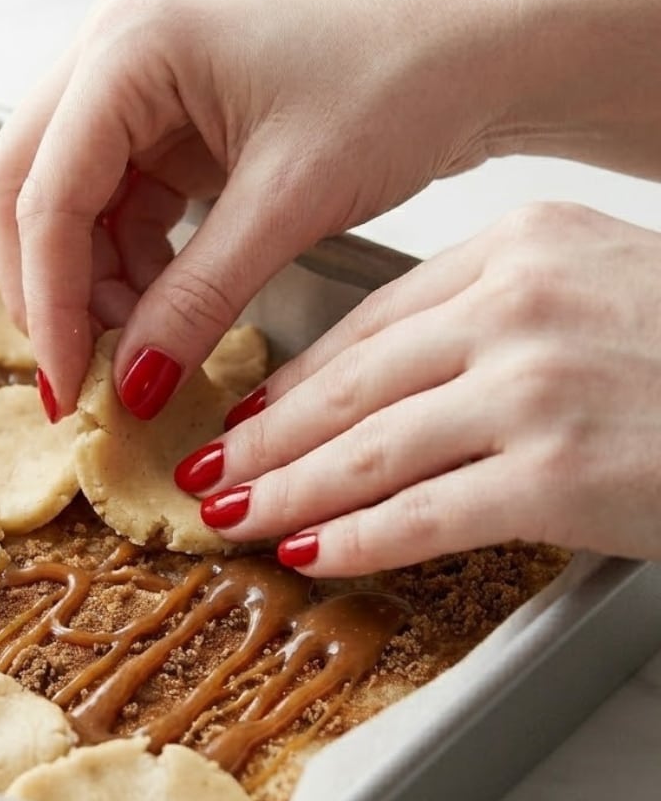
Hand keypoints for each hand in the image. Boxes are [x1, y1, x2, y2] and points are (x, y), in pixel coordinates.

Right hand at [0, 0, 512, 417]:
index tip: (71, 389)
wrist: (472, 53)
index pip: (45, 193)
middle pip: (24, 190)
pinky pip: (112, 205)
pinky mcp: (160, 119)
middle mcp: (110, 51)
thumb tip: (132, 385)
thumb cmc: (399, 85)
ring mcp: (131, 84)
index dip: (49, 302)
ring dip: (89, 283)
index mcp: (129, 45)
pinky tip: (162, 308)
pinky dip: (126, 265)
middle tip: (85, 376)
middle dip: (50, 289)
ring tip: (142, 347)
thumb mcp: (289, 203)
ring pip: (62, 204)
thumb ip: (197, 297)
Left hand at [175, 203, 660, 574]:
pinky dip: (357, 539)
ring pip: (369, 450)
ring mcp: (537, 389)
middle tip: (207, 472)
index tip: (247, 413)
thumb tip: (388, 376)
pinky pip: (425, 513)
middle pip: (351, 385)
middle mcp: (517, 306)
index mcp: (517, 247)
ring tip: (232, 517)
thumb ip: (493, 313)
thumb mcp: (592, 284)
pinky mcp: (562, 472)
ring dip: (288, 492)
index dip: (295, 379)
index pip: (369, 323)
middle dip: (266, 439)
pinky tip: (308, 552)